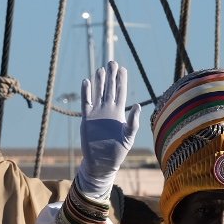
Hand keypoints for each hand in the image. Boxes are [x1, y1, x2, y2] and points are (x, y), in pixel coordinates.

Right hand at [76, 62, 141, 201]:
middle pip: (109, 89)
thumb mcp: (128, 137)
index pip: (121, 92)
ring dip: (99, 81)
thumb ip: (133, 122)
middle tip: (112, 62)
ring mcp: (97, 113)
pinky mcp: (87, 118)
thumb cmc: (117, 151)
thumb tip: (138, 105)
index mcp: (119, 113)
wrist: (102, 162)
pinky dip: (86, 92)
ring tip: (100, 69)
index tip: (123, 68)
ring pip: (98, 93)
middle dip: (111, 76)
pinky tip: (86, 81)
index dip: (121, 81)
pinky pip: (86, 102)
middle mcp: (108, 110)